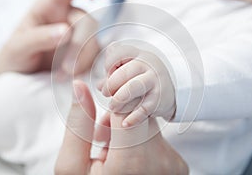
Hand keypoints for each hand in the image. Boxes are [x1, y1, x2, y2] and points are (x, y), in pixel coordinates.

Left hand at [0, 0, 98, 74]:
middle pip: (87, 21)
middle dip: (80, 45)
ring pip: (94, 41)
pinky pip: (94, 56)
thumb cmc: (15, 56)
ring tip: (63, 76)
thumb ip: (39, 37)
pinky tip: (71, 77)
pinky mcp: (84, 52)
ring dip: (83, 60)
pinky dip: (86, 67)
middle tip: (67, 69)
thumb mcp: (19, 47)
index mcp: (51, 4)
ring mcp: (78, 34)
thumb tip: (66, 31)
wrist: (19, 77)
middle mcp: (68, 15)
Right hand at [55, 80, 187, 174]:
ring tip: (115, 155)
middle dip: (117, 122)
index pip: (126, 106)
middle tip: (103, 143)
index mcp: (132, 160)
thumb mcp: (72, 167)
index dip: (108, 109)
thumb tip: (80, 85)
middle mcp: (162, 161)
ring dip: (130, 133)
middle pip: (138, 115)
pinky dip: (143, 144)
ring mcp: (174, 165)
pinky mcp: (178, 166)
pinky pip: (158, 140)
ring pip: (149, 125)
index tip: (100, 122)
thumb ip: (78, 124)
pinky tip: (131, 163)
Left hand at [98, 44, 175, 126]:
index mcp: (139, 55)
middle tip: (105, 93)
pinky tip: (125, 124)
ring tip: (112, 107)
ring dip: (118, 99)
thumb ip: (114, 74)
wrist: (171, 92)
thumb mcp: (131, 70)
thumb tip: (98, 85)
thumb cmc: (144, 79)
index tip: (107, 74)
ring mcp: (155, 82)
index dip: (109, 64)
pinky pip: (143, 109)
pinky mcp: (159, 99)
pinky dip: (132, 118)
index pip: (120, 52)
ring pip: (132, 88)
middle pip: (124, 72)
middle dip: (110, 85)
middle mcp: (148, 65)